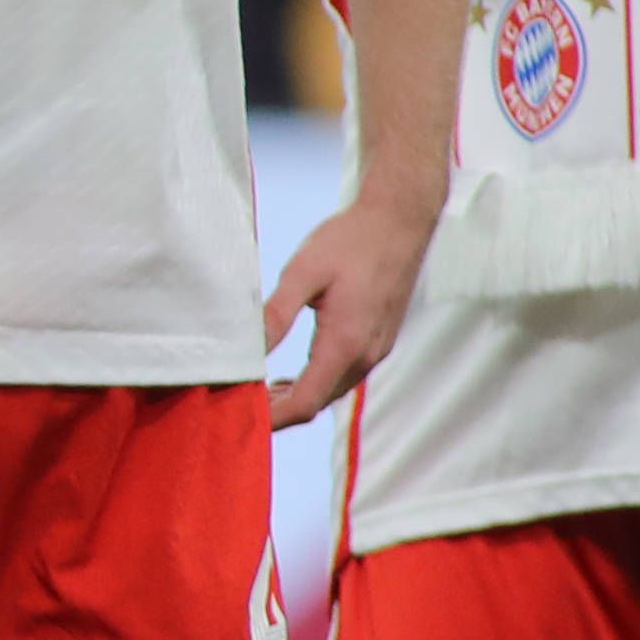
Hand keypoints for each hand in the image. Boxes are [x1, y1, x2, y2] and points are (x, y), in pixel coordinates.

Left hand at [261, 187, 441, 429]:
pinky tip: (293, 375)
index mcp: (345, 343)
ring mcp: (376, 350)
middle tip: (241, 402)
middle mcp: (365, 355)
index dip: (273, 418)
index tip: (243, 416)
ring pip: (332, 392)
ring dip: (298, 398)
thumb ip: (276, 314)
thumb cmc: (351, 240)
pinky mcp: (379, 340)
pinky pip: (344, 376)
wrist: (398, 221)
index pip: (305, 403)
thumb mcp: (303, 272)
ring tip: (261, 393)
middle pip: (318, 403)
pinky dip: (316, 383)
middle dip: (280, 411)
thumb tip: (250, 351)